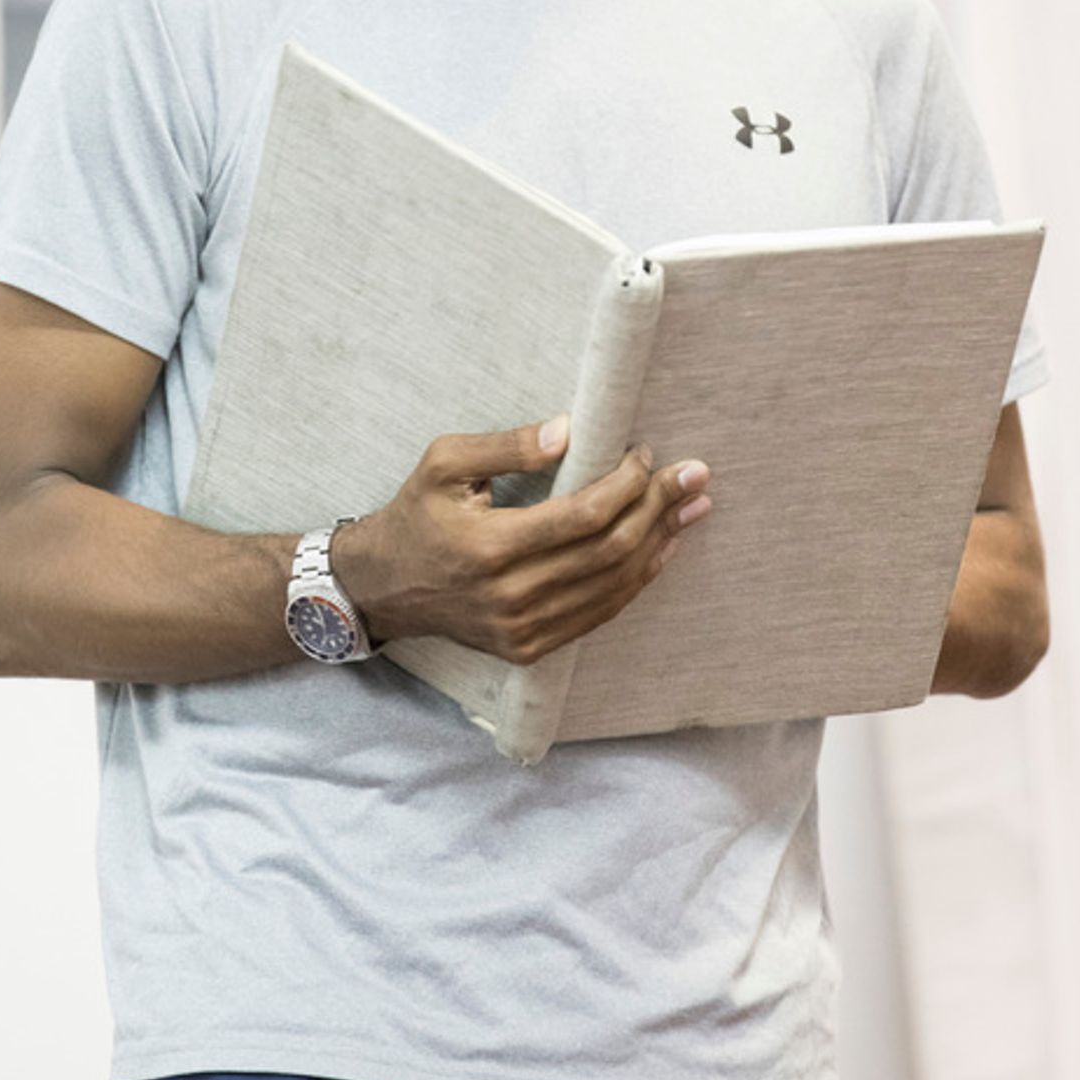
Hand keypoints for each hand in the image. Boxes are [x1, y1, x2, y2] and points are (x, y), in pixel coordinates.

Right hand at [334, 415, 711, 665]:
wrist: (385, 587)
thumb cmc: (417, 514)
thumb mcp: (444, 463)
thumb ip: (507, 446)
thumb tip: (569, 431)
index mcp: (490, 547)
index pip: (583, 516)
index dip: (626, 485)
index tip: (646, 455)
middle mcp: (511, 596)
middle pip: (608, 551)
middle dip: (659, 509)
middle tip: (694, 475)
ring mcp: (523, 629)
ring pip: (613, 586)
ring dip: (661, 544)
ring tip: (693, 508)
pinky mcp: (529, 648)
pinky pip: (598, 614)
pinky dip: (637, 581)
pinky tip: (661, 550)